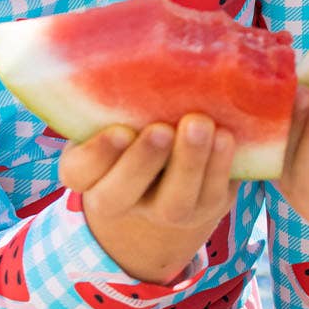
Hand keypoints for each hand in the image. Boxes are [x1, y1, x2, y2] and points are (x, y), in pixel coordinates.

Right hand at [57, 115, 235, 285]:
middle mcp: (124, 205)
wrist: (155, 223)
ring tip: (203, 126)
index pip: (80, 172)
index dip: (98, 153)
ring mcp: (169, 214)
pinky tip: (228, 136)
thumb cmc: (126, 159)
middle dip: (144, 160)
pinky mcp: (209, 211)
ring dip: (191, 162)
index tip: (120, 130)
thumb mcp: (106, 145)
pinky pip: (216, 194)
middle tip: (161, 130)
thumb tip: (130, 85)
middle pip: (125, 191)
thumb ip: (109, 118)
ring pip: (176, 199)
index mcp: (89, 181)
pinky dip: (224, 167)